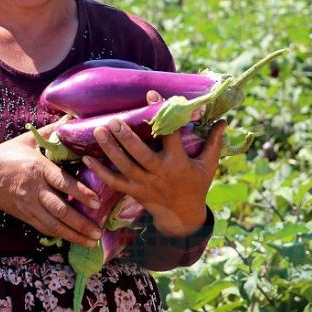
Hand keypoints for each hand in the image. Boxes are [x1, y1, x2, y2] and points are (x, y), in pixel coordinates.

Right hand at [0, 123, 104, 246]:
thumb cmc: (6, 155)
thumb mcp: (27, 140)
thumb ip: (49, 131)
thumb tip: (70, 118)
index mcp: (38, 168)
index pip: (62, 182)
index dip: (80, 192)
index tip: (96, 201)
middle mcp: (34, 189)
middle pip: (60, 209)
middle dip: (81, 222)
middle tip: (99, 231)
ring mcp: (28, 205)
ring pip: (53, 224)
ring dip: (74, 234)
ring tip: (92, 241)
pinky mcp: (24, 215)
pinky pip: (44, 228)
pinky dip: (60, 235)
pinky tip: (74, 239)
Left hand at [84, 92, 225, 237]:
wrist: (182, 216)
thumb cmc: (196, 185)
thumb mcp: (208, 165)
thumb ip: (214, 143)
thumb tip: (224, 121)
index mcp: (178, 162)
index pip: (170, 134)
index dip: (162, 114)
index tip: (151, 94)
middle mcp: (160, 173)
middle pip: (140, 154)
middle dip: (126, 137)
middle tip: (113, 119)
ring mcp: (144, 184)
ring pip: (124, 165)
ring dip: (110, 149)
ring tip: (98, 130)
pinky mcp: (133, 192)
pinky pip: (114, 181)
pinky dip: (100, 171)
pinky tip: (87, 158)